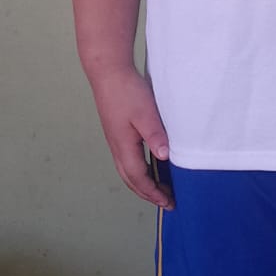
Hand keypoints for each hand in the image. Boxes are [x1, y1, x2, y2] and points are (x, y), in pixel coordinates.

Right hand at [89, 66, 173, 207]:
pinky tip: (151, 164)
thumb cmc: (126, 91)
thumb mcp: (145, 114)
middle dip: (147, 193)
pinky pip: (127, 159)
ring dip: (142, 183)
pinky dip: (139, 169)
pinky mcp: (117, 132)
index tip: (168, 202)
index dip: (153, 192)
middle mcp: (117, 147)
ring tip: (159, 188)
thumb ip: (155, 136)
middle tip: (166, 201)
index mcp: (124, 146)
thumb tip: (165, 157)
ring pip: (127, 170)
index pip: (138, 178)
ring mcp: (115, 140)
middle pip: (130, 179)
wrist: (108, 72)